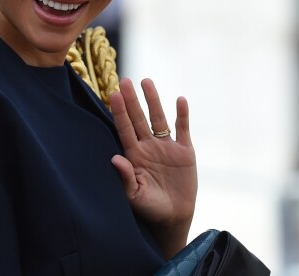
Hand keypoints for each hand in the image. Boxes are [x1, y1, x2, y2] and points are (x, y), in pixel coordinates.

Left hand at [110, 77, 196, 257]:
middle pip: (139, 118)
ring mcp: (166, 146)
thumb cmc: (149, 208)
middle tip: (124, 80)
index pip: (125, 128)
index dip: (120, 112)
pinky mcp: (184, 151)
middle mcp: (148, 145)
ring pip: (159, 118)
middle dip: (132, 100)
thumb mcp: (135, 196)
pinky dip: (182, 115)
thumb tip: (114, 159)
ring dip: (153, 100)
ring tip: (146, 81)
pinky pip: (183, 129)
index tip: (114, 94)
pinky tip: (180, 100)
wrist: (173, 218)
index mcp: (134, 154)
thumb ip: (125, 178)